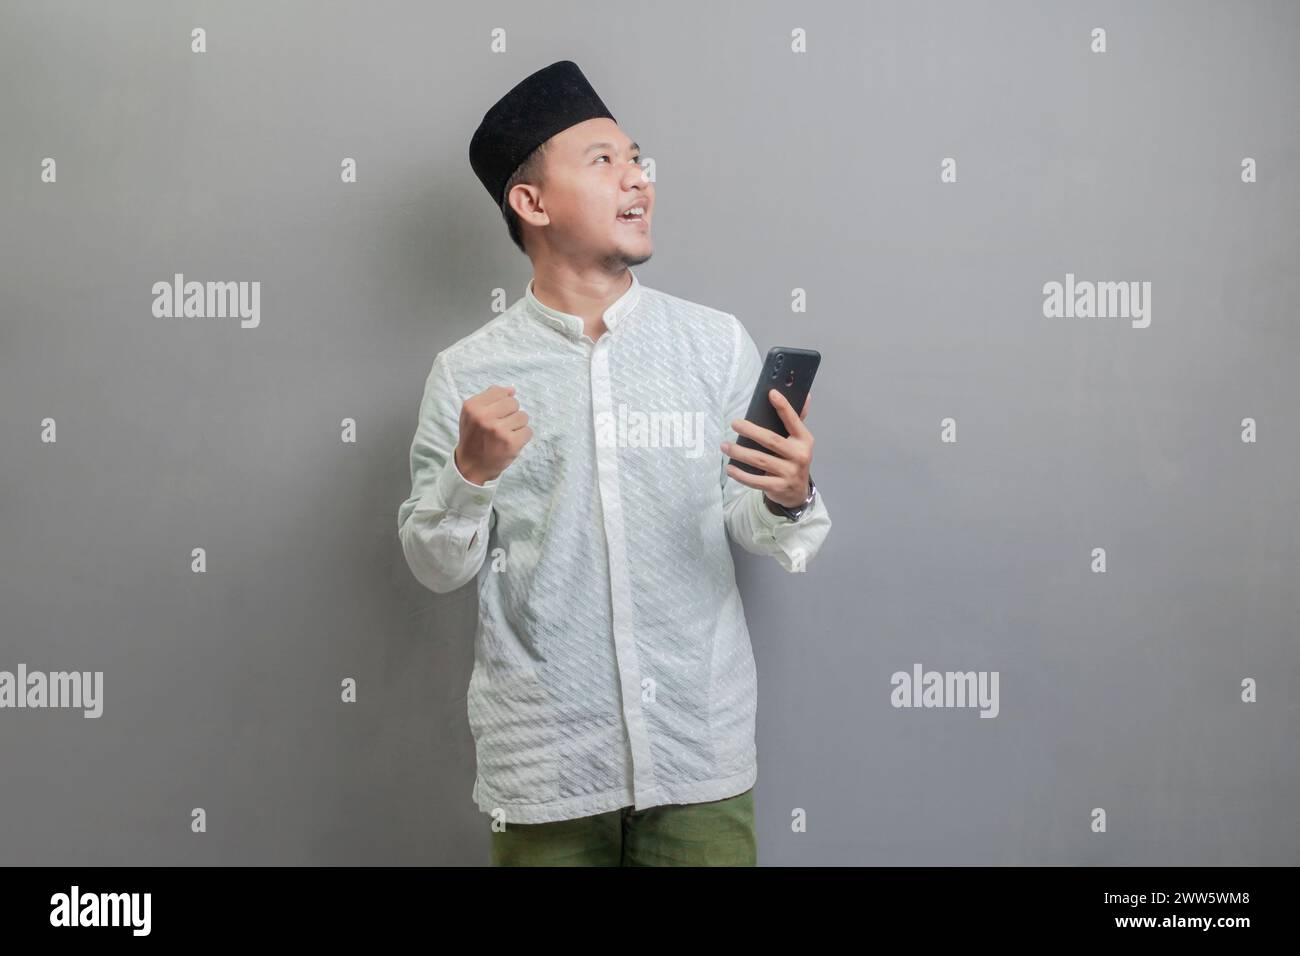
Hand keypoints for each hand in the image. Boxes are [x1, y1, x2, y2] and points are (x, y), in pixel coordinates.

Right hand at [453, 385, 531, 484]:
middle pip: (514, 403)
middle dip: (511, 413)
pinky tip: (511, 442)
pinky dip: (522, 437)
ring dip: (517, 426)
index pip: (500, 392)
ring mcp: (498, 430)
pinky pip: (528, 431)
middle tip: (501, 425)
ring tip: (506, 434)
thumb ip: (489, 398)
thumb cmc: (473, 437)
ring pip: (523, 416)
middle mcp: (484, 416)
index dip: (501, 402)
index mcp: (472, 406)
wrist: (471, 465)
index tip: (496, 413)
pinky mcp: (510, 443)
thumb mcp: (472, 414)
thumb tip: (512, 390)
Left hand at [720, 389, 813, 507]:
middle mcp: (799, 456)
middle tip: (735, 423)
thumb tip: (805, 395)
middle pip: (772, 440)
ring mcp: (789, 472)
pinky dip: (741, 475)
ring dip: (740, 453)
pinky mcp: (778, 487)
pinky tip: (730, 468)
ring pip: (760, 460)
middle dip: (751, 431)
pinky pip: (756, 480)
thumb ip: (797, 420)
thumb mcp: (798, 441)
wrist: (798, 491)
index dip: (783, 407)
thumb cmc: (793, 459)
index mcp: (804, 440)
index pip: (793, 421)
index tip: (771, 393)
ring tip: (725, 446)